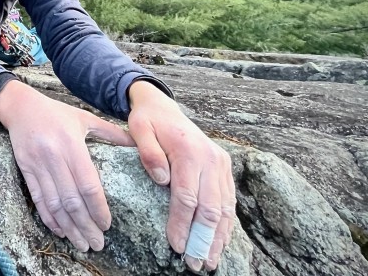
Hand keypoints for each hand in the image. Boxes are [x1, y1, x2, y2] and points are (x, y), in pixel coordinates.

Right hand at [0, 80, 134, 251]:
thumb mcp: (84, 117)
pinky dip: (49, 218)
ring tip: (81, 244)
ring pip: (54, 204)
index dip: (98, 208)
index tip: (107, 225)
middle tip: (97, 244)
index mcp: (71, 144)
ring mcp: (37, 165)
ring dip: (68, 227)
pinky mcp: (25, 170)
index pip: (88, 184)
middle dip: (85, 226)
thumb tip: (137, 142)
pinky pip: (38, 199)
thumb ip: (111, 132)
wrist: (20, 107)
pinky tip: (60, 230)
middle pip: (72, 200)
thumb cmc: (56, 113)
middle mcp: (54, 157)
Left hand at [127, 79, 235, 272]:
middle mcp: (211, 159)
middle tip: (194, 264)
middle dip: (202, 239)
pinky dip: (226, 224)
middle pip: (210, 208)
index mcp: (190, 152)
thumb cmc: (148, 121)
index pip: (186, 197)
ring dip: (218, 237)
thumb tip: (161, 179)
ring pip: (225, 208)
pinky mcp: (224, 168)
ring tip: (209, 261)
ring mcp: (221, 164)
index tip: (175, 246)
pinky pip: (229, 200)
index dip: (182, 224)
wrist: (164, 107)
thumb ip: (148, 152)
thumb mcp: (139, 129)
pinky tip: (220, 242)